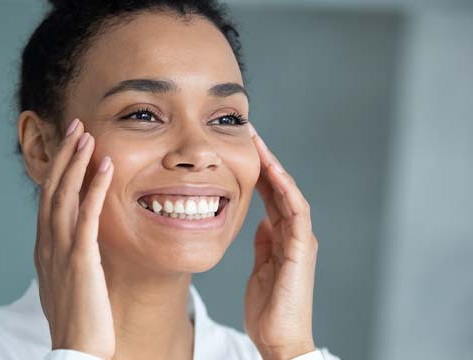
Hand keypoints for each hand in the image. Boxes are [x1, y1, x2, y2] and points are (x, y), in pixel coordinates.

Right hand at [33, 119, 115, 358]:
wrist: (75, 351)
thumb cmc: (75, 319)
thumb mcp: (65, 282)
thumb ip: (67, 257)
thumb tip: (76, 244)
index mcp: (44, 247)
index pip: (48, 199)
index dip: (58, 169)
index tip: (70, 146)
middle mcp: (47, 244)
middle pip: (53, 189)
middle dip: (64, 155)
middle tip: (76, 127)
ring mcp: (61, 251)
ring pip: (65, 196)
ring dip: (76, 162)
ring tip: (87, 135)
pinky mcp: (80, 260)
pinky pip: (87, 216)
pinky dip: (95, 188)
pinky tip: (106, 166)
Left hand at [244, 123, 317, 359]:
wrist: (279, 337)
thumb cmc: (269, 307)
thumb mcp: (260, 267)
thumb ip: (264, 242)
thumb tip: (259, 220)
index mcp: (282, 235)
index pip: (269, 194)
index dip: (256, 169)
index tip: (239, 148)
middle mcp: (294, 232)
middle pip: (279, 187)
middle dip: (263, 159)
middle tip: (247, 132)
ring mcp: (300, 239)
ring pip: (288, 192)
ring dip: (273, 166)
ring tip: (257, 142)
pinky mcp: (301, 248)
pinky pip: (295, 212)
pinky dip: (285, 190)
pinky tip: (272, 171)